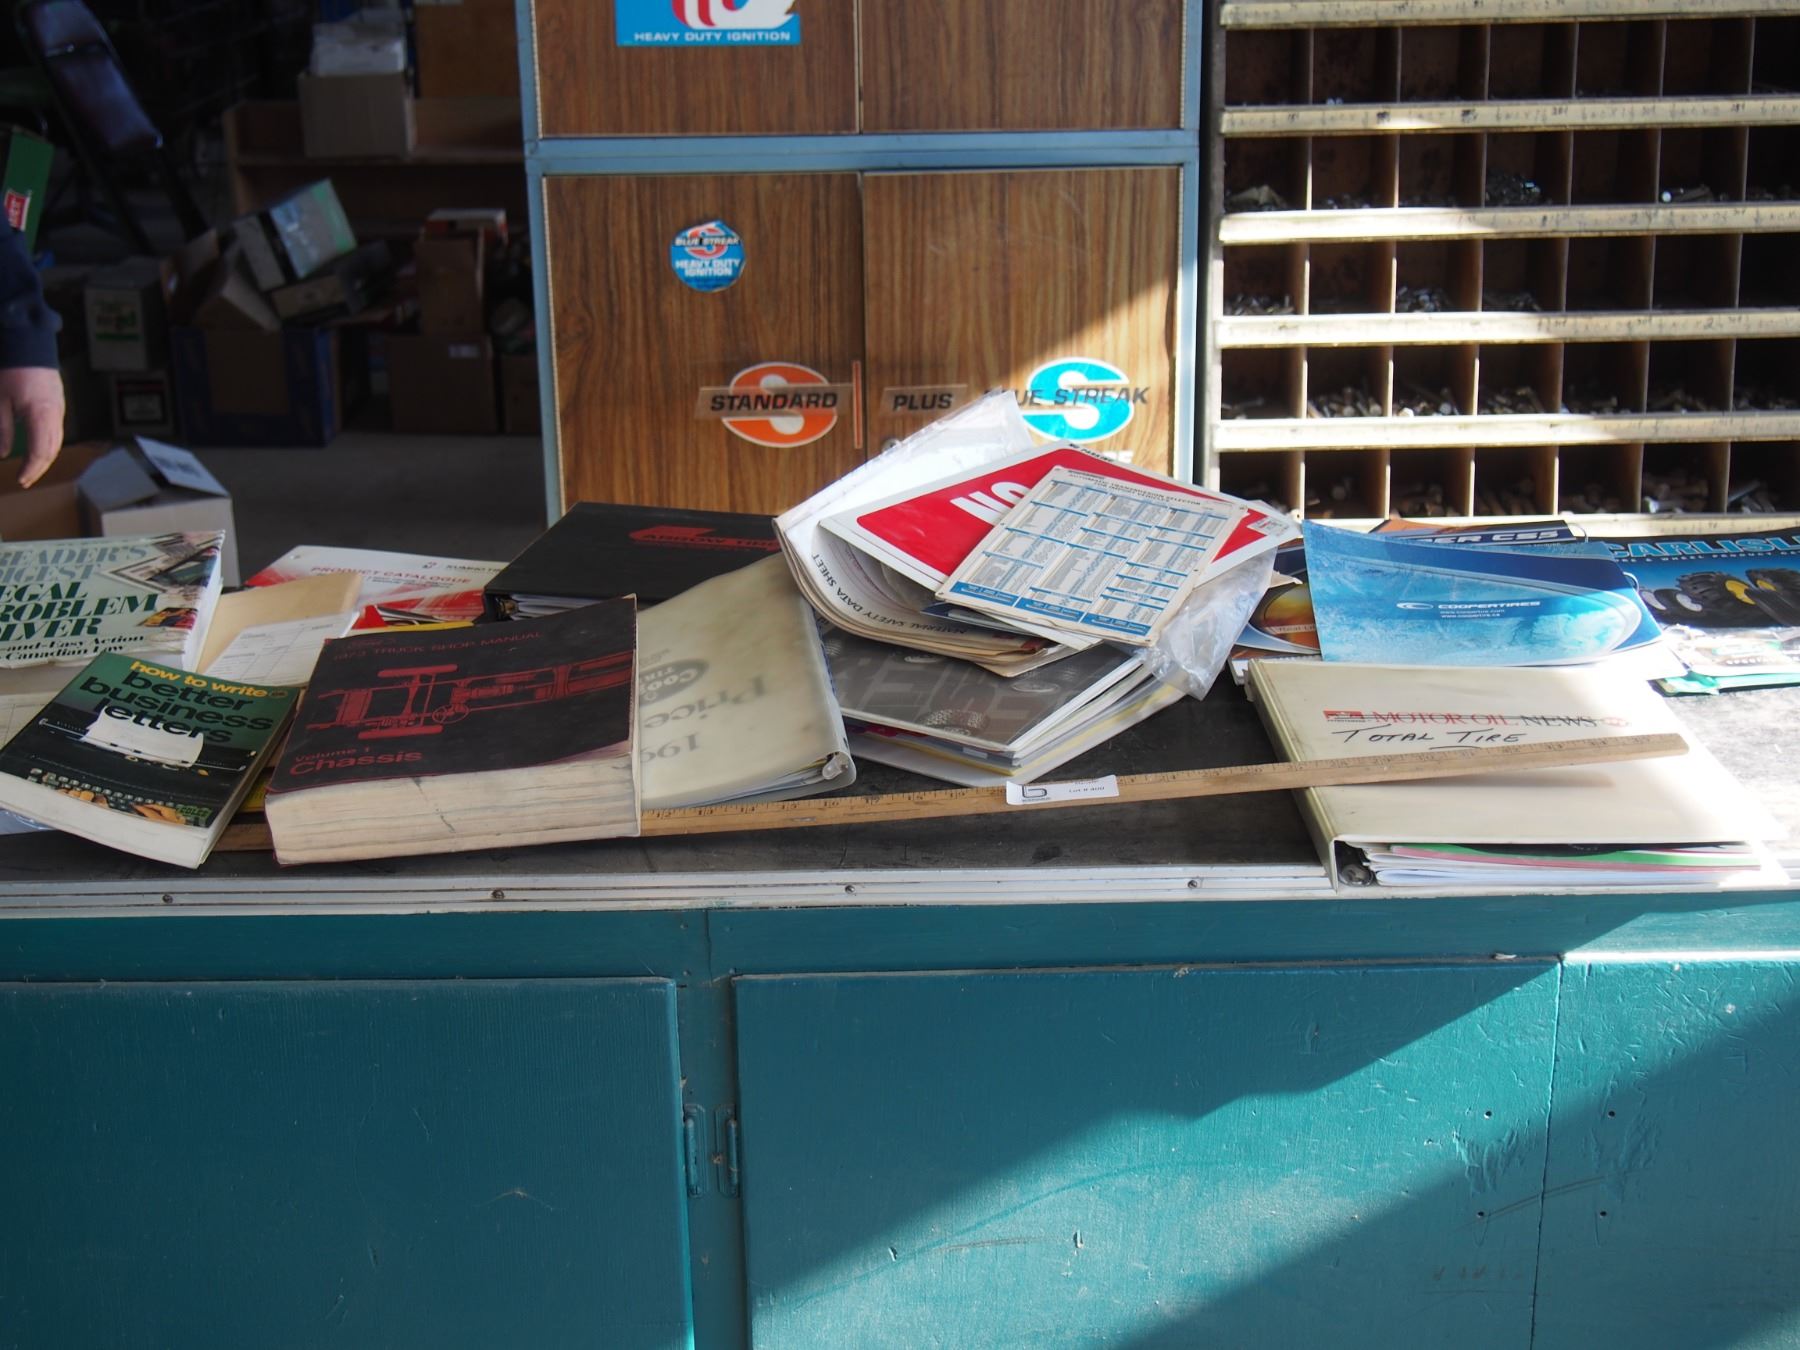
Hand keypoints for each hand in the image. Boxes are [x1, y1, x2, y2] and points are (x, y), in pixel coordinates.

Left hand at [0, 364, 65, 486]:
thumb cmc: (12, 367)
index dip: (31, 470)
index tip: (20, 481)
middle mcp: (56, 415)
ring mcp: (60, 409)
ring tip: (32, 468)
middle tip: (25, 480)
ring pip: (57, 442)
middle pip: (53, 450)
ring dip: (45, 458)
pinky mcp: (58, 403)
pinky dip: (48, 444)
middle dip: (39, 468)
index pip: (40, 452)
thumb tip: (4, 453)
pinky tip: (38, 448)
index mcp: (41, 415)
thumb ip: (3, 429)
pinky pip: (57, 430)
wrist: (28, 341)